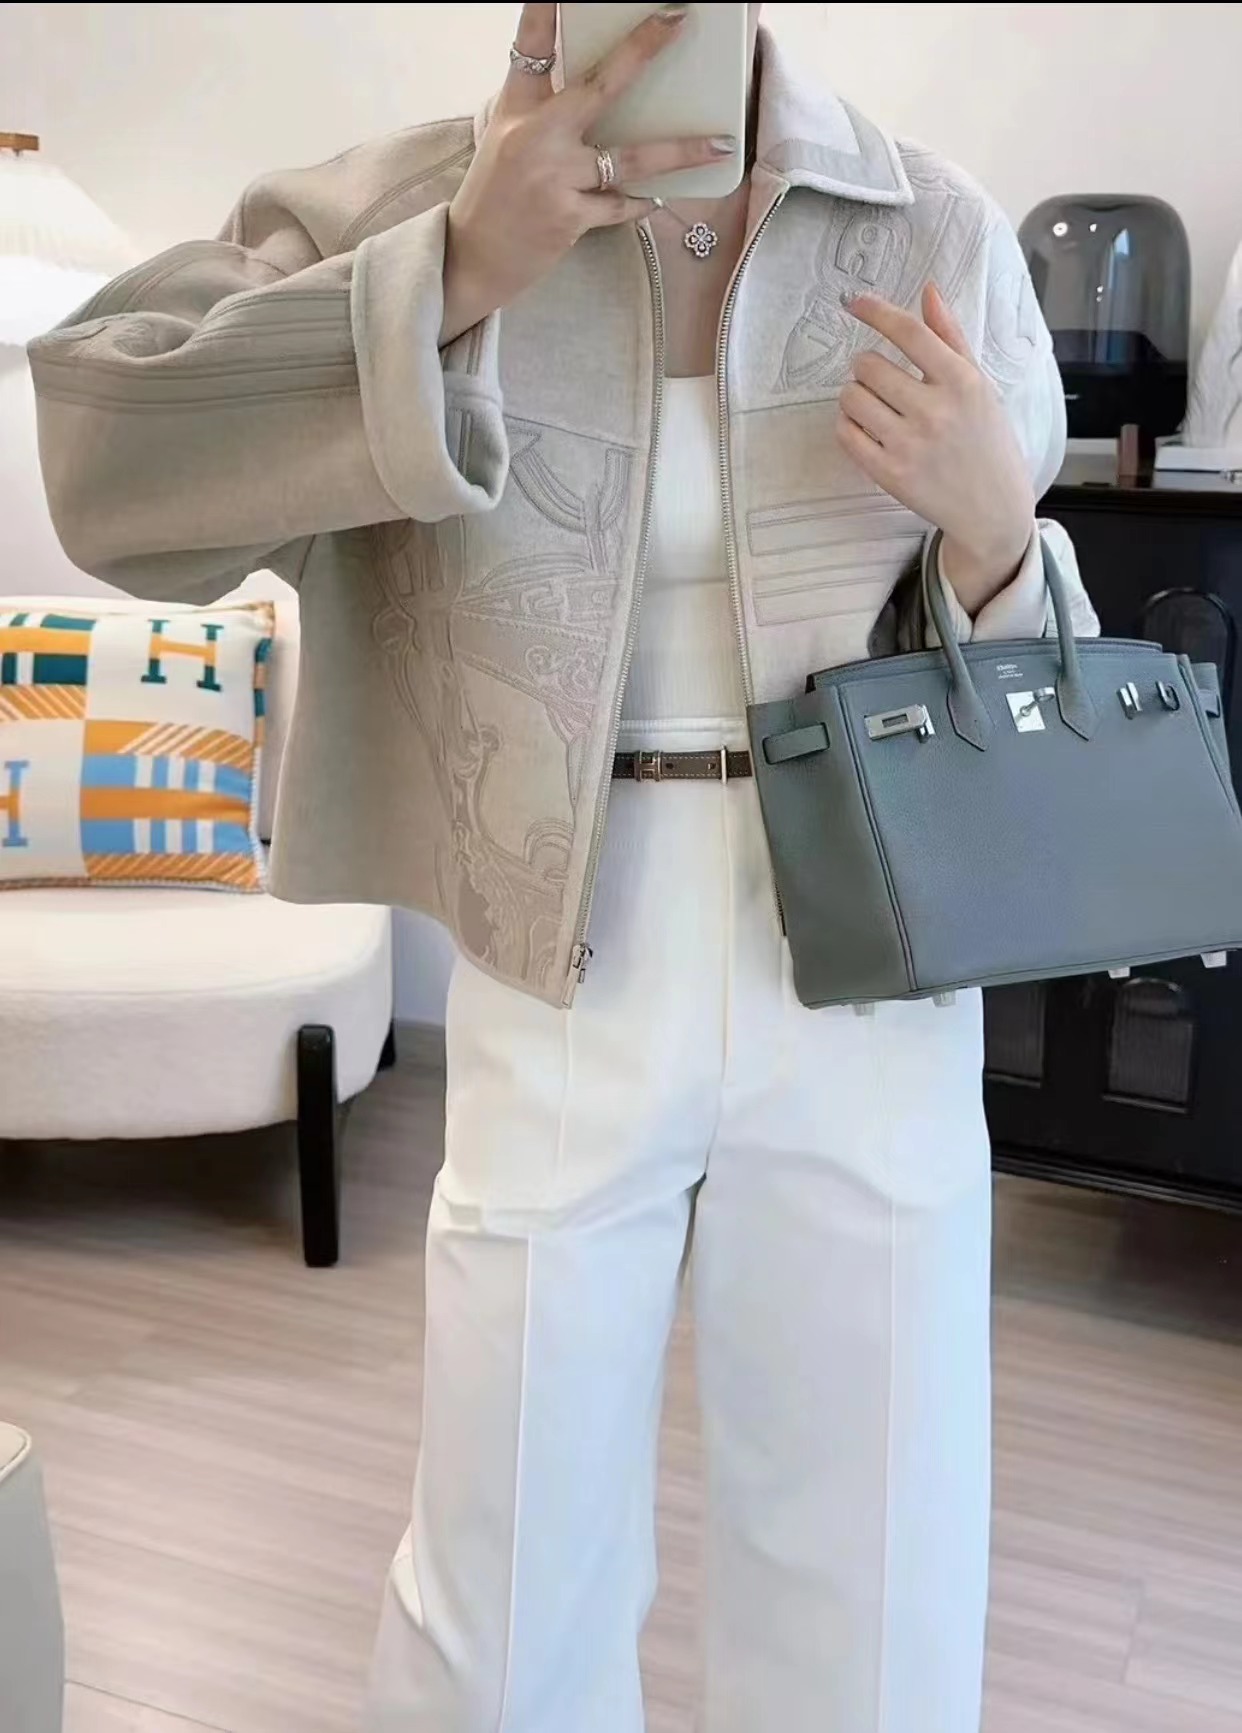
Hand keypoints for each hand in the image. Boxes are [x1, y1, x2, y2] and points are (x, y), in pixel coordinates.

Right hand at [441, 2, 735, 343]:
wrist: (472, 257)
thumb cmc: (494, 196)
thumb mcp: (507, 139)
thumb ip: (545, 112)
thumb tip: (595, 94)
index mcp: (517, 109)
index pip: (531, 46)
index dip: (545, 9)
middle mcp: (535, 136)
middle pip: (600, 85)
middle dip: (642, 51)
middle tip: (675, 22)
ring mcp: (554, 177)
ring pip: (631, 158)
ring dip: (681, 152)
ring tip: (720, 144)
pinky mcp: (568, 217)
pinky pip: (619, 205)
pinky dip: (638, 203)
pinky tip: (655, 200)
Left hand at [837, 283, 1034, 614]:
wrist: (993, 508)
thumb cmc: (986, 440)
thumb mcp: (979, 385)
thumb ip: (950, 337)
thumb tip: (928, 289)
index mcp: (962, 381)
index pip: (909, 333)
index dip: (876, 312)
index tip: (854, 302)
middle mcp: (935, 410)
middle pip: (868, 366)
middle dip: (866, 368)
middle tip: (881, 382)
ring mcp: (911, 445)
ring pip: (851, 398)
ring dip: (855, 397)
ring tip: (874, 408)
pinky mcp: (890, 474)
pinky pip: (846, 435)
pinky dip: (848, 426)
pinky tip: (865, 429)